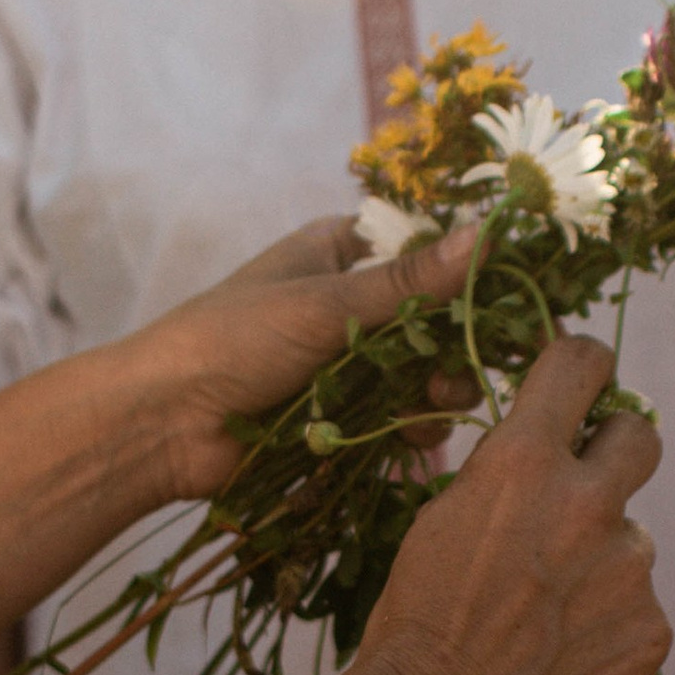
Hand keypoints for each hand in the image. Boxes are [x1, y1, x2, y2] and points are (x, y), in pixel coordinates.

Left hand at [130, 217, 485, 506]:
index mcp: (337, 251)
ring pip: (421, 372)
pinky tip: (418, 438)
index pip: (422, 247)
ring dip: (439, 389)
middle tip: (468, 366)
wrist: (161, 425)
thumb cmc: (229, 340)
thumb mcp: (324, 303)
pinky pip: (397, 418)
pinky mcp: (340, 416)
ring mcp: (345, 362)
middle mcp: (347, 302)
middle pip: (433, 317)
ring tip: (439, 403)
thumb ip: (409, 282)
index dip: (469, 269)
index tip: (514, 292)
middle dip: (457, 342)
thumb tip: (487, 236)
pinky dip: (413, 427)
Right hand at [352, 335, 669, 674]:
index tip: (585, 377)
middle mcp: (587, 501)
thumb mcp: (440, 520)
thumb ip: (505, 479)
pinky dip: (609, 626)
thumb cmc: (415, 622)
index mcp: (521, 461)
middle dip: (613, 453)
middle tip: (581, 492)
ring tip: (545, 617)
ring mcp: (629, 568)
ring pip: (631, 539)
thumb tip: (538, 457)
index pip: (580, 362)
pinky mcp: (652, 630)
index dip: (584, 364)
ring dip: (600, 563)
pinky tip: (563, 657)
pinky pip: (640, 608)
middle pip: (638, 435)